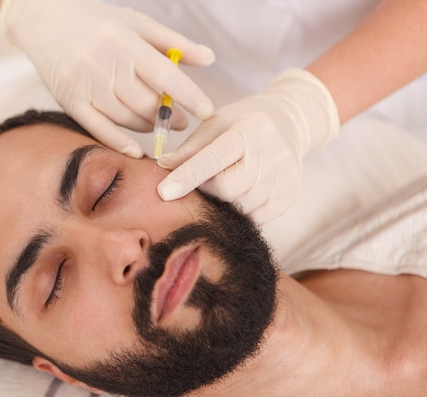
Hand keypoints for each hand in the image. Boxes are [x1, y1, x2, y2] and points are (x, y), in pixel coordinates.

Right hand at [0, 0, 214, 157]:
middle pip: (146, 102)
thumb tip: (209, 58)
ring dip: (147, 127)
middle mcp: (105, 64)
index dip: (188, 95)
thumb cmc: (96, 20)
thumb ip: (172, 42)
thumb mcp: (136, 23)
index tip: (206, 111)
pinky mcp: (70, 101)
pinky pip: (98, 128)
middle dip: (168, 115)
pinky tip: (136, 150)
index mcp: (125, 41)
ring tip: (158, 125)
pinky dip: (119, 142)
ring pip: (125, 117)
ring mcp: (86, 84)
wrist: (43, 19)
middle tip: (180, 121)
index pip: (164, 74)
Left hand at [157, 69, 339, 223]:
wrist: (289, 122)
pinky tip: (241, 191)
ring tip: (225, 180)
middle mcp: (273, 153)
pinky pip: (256, 217)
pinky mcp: (292, 194)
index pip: (213, 159)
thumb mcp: (214, 123)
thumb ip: (189, 148)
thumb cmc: (242, 122)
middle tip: (203, 178)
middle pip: (227, 189)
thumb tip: (162, 167)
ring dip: (223, 201)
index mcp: (250, 130)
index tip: (164, 192)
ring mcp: (286, 176)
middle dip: (206, 188)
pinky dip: (241, 210)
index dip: (187, 177)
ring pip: (240, 206)